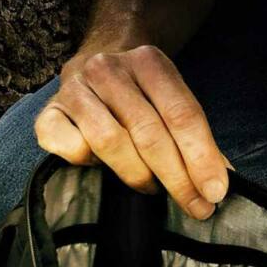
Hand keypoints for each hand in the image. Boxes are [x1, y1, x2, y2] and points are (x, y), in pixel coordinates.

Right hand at [35, 45, 229, 219]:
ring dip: (137, 174)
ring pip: (109, 141)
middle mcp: (107, 68)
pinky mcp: (48, 112)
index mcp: (147, 60)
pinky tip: (103, 166)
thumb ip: (194, 135)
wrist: (93, 62)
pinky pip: (70, 147)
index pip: (180, 113)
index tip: (215, 192)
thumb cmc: (140, 92)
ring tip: (152, 187)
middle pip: (147, 131)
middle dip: (176, 176)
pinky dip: (90, 164)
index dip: (200, 156)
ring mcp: (74, 88)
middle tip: (195, 206)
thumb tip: (219, 182)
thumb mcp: (171, 98)